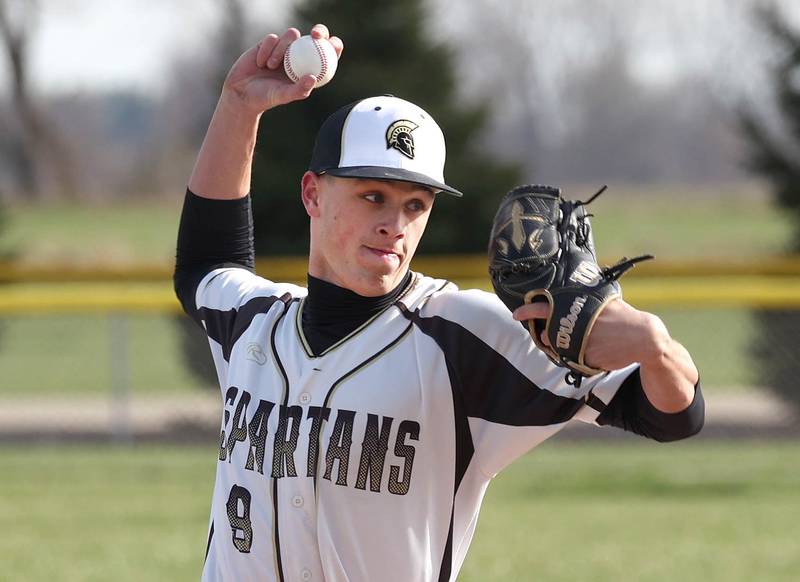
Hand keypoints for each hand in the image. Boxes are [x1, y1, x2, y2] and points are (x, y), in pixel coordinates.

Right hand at [222, 24, 343, 114]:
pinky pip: (272, 38)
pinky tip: (260, 63)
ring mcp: (285, 48)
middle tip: (316, 35)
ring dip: (281, 49)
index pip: (328, 53)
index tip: (331, 46)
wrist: (242, 92)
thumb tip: (313, 78)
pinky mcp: (269, 43)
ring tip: (270, 66)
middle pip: (316, 36)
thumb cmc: (266, 97)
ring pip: (291, 35)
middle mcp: (300, 56)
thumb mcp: (283, 96)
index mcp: (309, 68)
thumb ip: (299, 89)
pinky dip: (267, 50)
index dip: (334, 46)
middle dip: (320, 31)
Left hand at [513, 298, 668, 370]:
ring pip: (557, 348)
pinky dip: (579, 358)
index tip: (517, 314)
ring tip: (578, 342)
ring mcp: (580, 342)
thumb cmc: (624, 318)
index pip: (545, 307)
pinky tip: (593, 351)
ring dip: (560, 348)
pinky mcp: (586, 358)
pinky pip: (573, 361)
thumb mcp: (603, 301)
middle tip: (544, 335)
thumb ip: (584, 301)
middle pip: (547, 334)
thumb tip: (570, 296)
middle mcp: (576, 324)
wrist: (644, 338)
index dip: (529, 310)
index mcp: (578, 307)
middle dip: (544, 336)